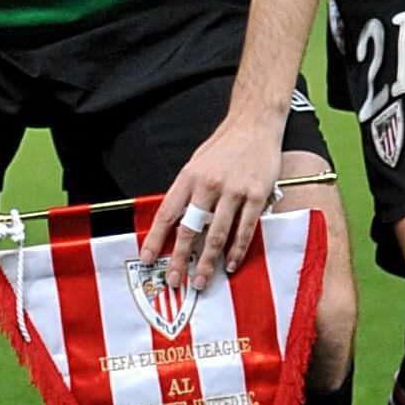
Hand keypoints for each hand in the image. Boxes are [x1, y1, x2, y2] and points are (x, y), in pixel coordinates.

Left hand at [140, 116, 284, 298]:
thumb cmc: (225, 145)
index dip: (155, 239)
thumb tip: (176, 221)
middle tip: (174, 280)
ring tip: (202, 280)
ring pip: (216, 234)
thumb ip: (187, 192)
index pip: (167, 213)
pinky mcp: (256, 195)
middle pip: (189, 229)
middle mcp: (208, 185)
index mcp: (189, 177)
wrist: (255, 123)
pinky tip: (231, 263)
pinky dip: (237, 250)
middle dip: (180, 258)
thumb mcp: (196, 163)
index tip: (147, 259)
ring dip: (208, 261)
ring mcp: (233, 191)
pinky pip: (245, 229)